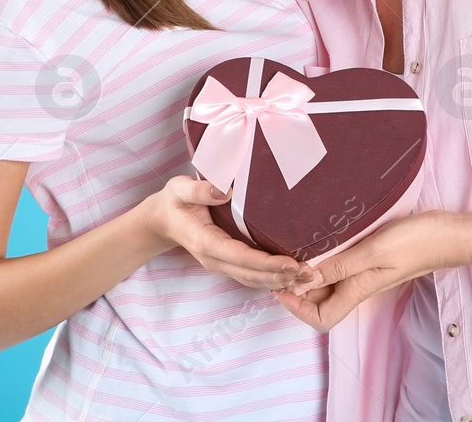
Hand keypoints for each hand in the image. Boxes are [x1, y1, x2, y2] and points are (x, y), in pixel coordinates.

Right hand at [141, 176, 318, 291]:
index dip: (266, 263)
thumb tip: (227, 191)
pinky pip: (250, 276)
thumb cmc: (173, 201)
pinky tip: (290, 278)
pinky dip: (271, 280)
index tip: (290, 263)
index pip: (240, 257)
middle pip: (251, 274)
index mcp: (205, 242)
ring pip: (253, 280)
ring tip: (307, 278)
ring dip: (280, 281)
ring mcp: (220, 264)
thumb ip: (200, 190)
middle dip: (281, 276)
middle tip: (310, 274)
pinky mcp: (226, 262)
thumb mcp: (179, 189)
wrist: (162, 220)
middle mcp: (214, 258)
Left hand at [271, 211, 459, 331]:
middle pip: (321, 301)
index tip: (281, 284)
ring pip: (329, 283)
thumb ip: (340, 266)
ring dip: (310, 272)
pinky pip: (340, 267)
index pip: (321, 318)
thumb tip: (305, 280)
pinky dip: (325, 259)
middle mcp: (358, 286)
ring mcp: (365, 273)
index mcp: (358, 290)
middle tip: (281, 264)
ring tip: (294, 250)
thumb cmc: (415, 242)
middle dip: (297, 288)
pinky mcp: (370, 259)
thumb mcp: (373, 251)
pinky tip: (319, 240)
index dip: (297, 308)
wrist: (448, 234)